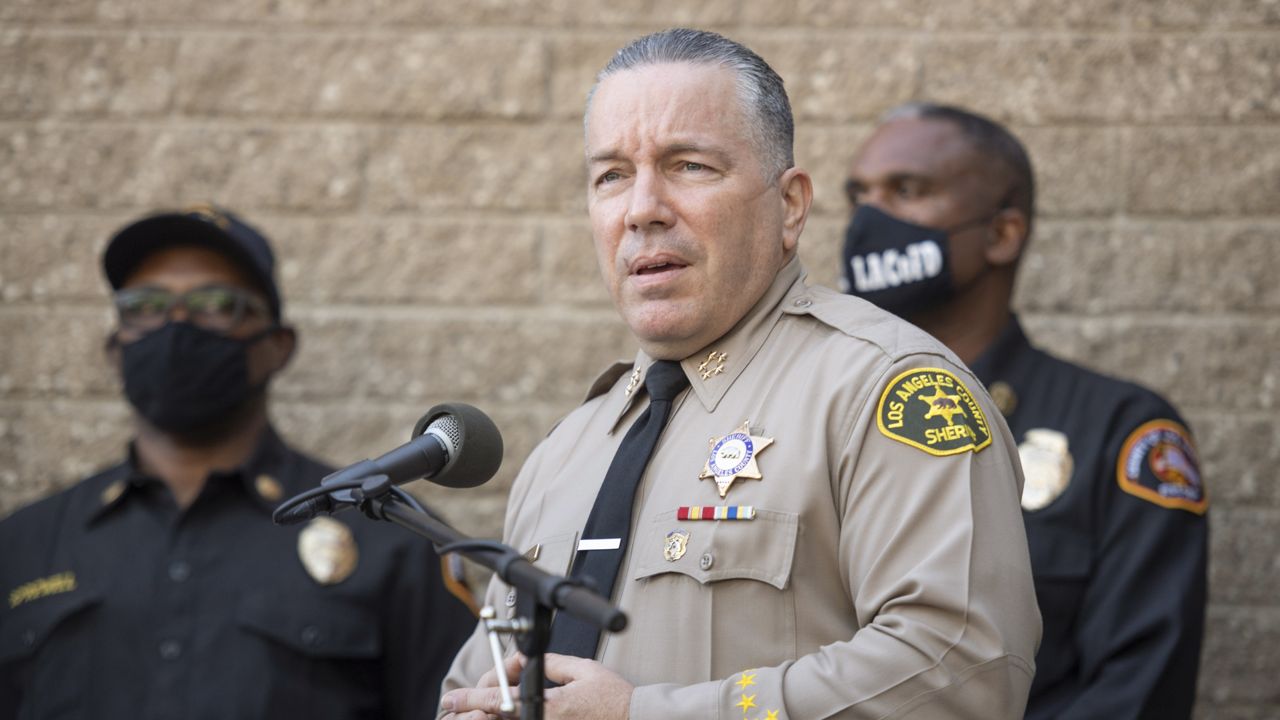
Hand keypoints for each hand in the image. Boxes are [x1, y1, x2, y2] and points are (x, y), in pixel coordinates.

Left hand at [440, 653, 633, 719]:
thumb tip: (526, 659)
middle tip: (469, 703)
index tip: (451, 700)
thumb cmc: (614, 698)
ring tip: (495, 707)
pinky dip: (515, 717)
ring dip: (497, 715)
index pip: (498, 702)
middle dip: (480, 710)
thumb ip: (551, 663)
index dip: (470, 700)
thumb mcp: (583, 669)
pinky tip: (517, 710)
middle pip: (497, 719)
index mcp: (547, 706)